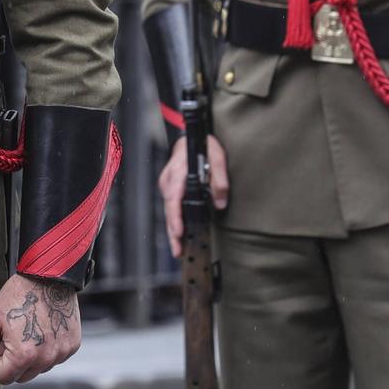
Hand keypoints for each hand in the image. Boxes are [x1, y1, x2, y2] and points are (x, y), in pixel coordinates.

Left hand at [0, 274, 82, 384]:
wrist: (49, 276)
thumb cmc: (16, 296)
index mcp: (24, 356)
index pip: (3, 377)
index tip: (1, 341)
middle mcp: (46, 360)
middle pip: (22, 377)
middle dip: (14, 361)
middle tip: (14, 334)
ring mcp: (62, 353)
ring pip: (39, 369)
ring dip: (32, 357)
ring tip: (30, 329)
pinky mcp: (73, 346)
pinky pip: (54, 358)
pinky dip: (48, 349)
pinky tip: (44, 328)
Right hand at [159, 133, 228, 253]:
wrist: (190, 137)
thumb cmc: (202, 146)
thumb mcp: (217, 158)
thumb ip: (219, 180)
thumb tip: (220, 204)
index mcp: (178, 172)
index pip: (174, 198)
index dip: (175, 217)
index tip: (178, 232)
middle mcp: (169, 180)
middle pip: (168, 210)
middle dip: (172, 233)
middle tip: (178, 251)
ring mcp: (167, 184)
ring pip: (168, 210)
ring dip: (173, 229)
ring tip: (178, 248)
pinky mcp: (169, 188)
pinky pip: (171, 207)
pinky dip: (174, 220)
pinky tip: (180, 233)